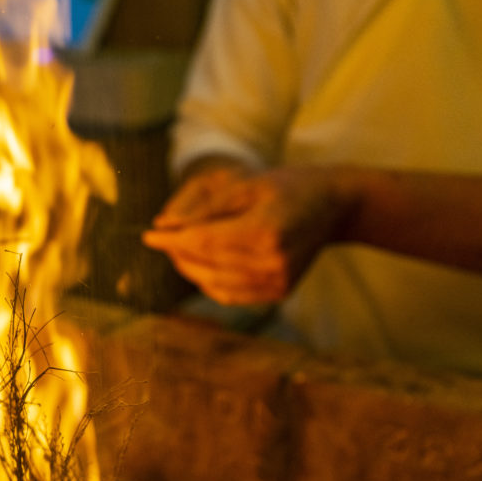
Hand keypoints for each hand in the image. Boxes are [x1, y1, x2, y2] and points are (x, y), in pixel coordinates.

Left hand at [143, 165, 353, 304]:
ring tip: (178, 250)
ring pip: (215, 284)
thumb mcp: (245, 185)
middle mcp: (273, 263)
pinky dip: (209, 283)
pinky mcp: (279, 293)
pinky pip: (231, 295)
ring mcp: (278, 282)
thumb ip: (204, 208)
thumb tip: (163, 226)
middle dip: (178, 253)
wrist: (333, 206)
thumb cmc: (286, 186)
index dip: (172, 241)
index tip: (148, 236)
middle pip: (207, 264)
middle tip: (162, 239)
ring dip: (190, 269)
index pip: (205, 241)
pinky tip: (200, 265)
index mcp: (266, 231)